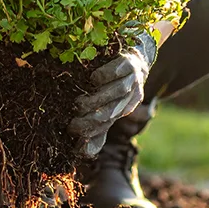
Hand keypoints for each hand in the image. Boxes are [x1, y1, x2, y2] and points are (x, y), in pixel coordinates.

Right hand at [68, 31, 157, 156]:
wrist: (136, 54)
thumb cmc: (114, 82)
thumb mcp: (107, 105)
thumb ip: (96, 127)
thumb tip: (82, 153)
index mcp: (125, 108)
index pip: (108, 123)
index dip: (90, 128)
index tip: (71, 129)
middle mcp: (131, 95)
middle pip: (113, 110)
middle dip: (92, 117)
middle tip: (73, 115)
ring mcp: (133, 78)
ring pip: (118, 91)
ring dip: (99, 99)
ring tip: (80, 102)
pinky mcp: (131, 61)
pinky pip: (120, 70)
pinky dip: (107, 76)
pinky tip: (93, 79)